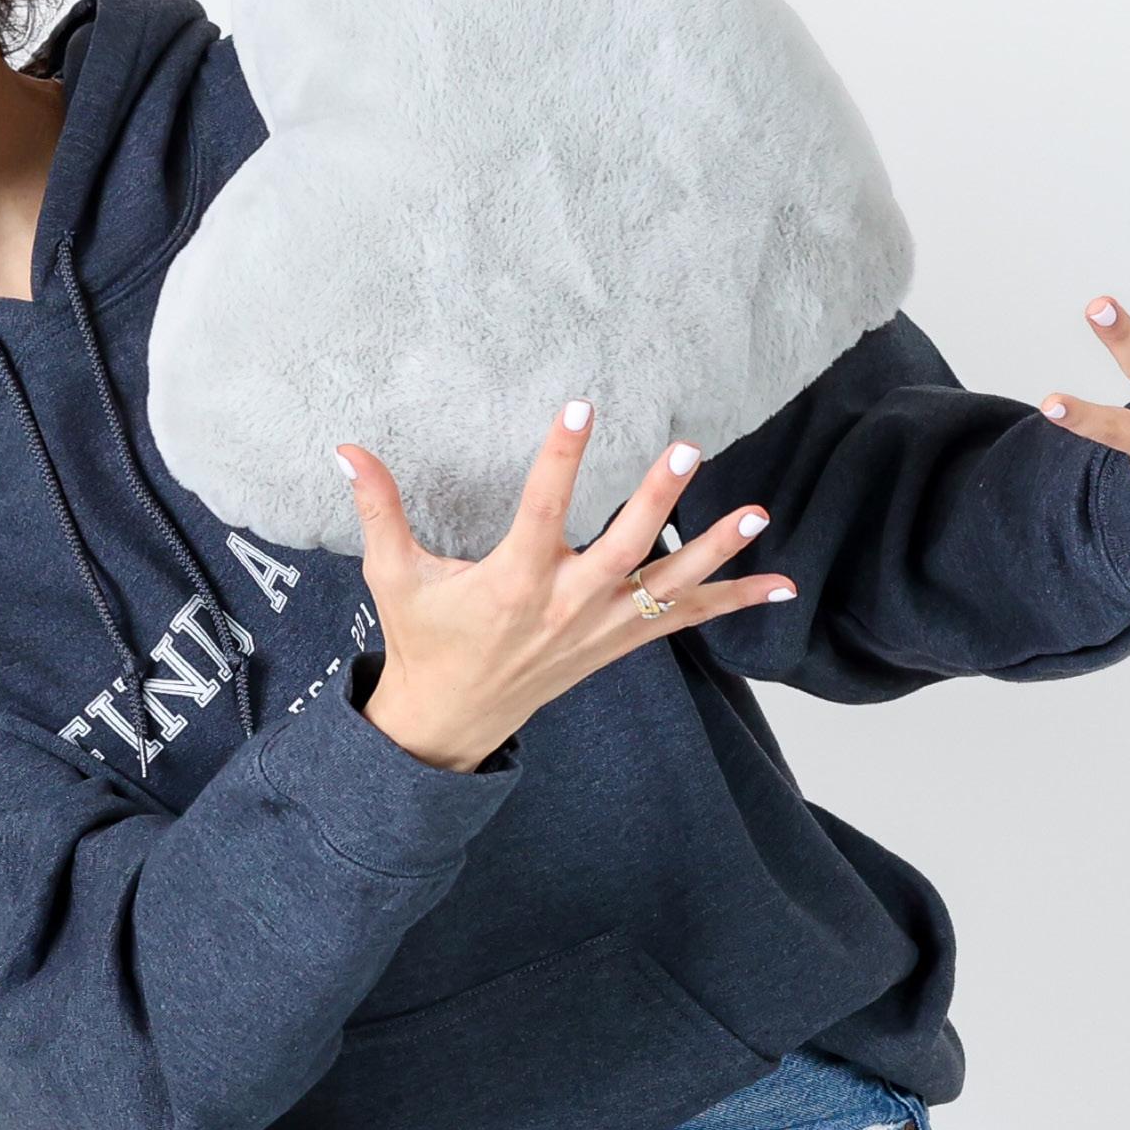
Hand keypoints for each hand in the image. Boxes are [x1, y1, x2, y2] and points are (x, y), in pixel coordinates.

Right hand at [331, 401, 797, 770]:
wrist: (450, 722)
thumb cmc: (424, 641)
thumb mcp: (395, 576)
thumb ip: (379, 509)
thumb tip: (345, 448)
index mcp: (512, 583)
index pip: (542, 508)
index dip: (561, 457)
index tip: (580, 406)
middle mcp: (566, 606)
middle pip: (623, 548)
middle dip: (657, 501)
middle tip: (686, 449)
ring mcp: (601, 629)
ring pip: (669, 588)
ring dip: (715, 551)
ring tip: (758, 514)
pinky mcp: (621, 644)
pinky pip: (686, 622)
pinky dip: (735, 602)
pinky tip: (784, 585)